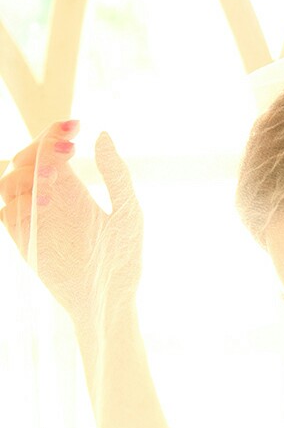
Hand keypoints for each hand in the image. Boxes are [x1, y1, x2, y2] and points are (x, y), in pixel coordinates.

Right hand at [0, 121, 142, 323]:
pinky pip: (8, 214)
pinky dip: (20, 202)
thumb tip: (102, 135)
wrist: (111, 301)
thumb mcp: (128, 213)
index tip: (74, 126)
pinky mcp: (26, 243)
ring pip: (10, 182)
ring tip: (52, 178)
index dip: (55, 133)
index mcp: (71, 188)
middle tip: (59, 152)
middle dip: (37, 148)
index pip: (50, 150)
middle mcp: (48, 200)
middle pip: (25, 160)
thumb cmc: (124, 260)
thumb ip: (116, 175)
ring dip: (26, 172)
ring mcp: (35, 221)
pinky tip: (46, 203)